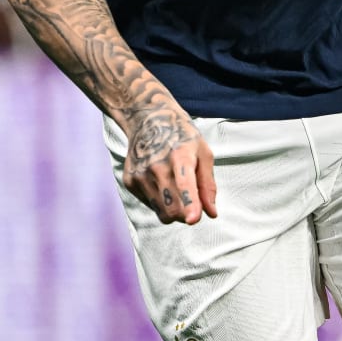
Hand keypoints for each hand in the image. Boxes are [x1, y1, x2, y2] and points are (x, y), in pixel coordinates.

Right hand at [121, 99, 216, 224]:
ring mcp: (140, 175)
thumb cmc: (182, 137)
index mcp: (180, 156)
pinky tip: (162, 183)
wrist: (148, 121)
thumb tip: (212, 213)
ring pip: (161, 212)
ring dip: (174, 210)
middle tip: (193, 203)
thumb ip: (208, 185)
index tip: (193, 219)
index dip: (190, 203)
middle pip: (173, 208)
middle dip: (186, 214)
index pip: (185, 184)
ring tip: (177, 189)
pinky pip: (150, 206)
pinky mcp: (129, 182)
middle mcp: (157, 166)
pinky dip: (160, 202)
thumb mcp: (203, 153)